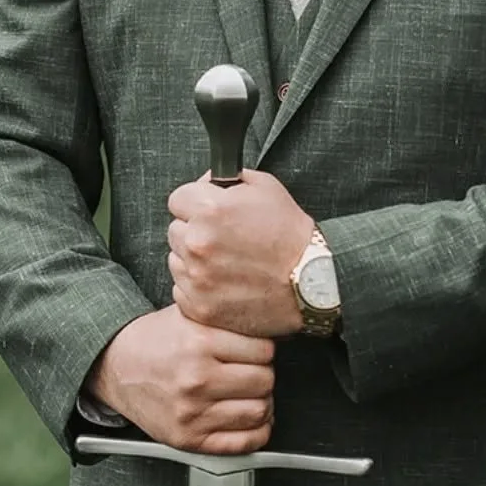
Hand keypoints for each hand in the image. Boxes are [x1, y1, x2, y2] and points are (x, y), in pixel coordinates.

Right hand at [89, 307, 274, 453]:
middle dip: (264, 374)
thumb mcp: (188, 315)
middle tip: (252, 370)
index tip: (258, 350)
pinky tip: (249, 418)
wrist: (115, 367)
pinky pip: (244, 443)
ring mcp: (192, 413)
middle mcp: (197, 379)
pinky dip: (256, 432)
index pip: (264, 349)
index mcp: (199, 342)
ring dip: (262, 402)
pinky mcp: (188, 439)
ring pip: (259, 411)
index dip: (266, 348)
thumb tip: (270, 324)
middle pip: (264, 380)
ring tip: (250, 393)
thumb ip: (226, 319)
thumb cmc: (154, 341)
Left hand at [167, 169, 313, 337]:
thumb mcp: (265, 187)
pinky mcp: (199, 306)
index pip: (177, 198)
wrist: (311, 281)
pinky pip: (182, 289)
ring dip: (193, 259)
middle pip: (174, 230)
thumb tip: (206, 181)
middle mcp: (198, 243)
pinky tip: (224, 282)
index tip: (208, 211)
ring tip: (226, 261)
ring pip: (176, 260)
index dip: (195, 202)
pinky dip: (197, 286)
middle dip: (194, 230)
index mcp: (210, 210)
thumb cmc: (290, 233)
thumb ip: (228, 178)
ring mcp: (197, 278)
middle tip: (223, 238)